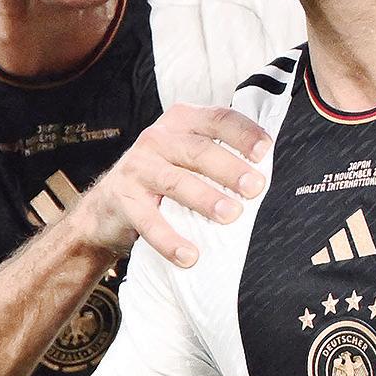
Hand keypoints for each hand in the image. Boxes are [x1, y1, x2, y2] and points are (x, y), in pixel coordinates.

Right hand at [69, 104, 268, 267]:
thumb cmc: (162, 177)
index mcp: (181, 122)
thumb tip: (267, 171)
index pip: (217, 119)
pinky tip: (190, 256)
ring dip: (205, 199)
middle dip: (229, 169)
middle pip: (198, 150)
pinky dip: (170, 240)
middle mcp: (157, 139)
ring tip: (230, 216)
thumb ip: (218, 153)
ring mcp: (138, 168)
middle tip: (255, 188)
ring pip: (176, 182)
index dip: (242, 133)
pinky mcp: (124, 199)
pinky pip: (149, 221)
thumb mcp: (186, 155)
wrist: (107, 206)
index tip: (265, 150)